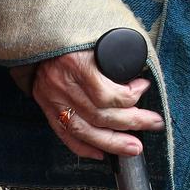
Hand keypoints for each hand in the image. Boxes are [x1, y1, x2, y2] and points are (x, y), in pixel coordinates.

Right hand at [29, 48, 164, 159]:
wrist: (36, 38)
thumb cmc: (73, 35)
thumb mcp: (96, 36)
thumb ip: (115, 52)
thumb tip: (141, 70)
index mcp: (75, 63)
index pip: (105, 93)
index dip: (130, 96)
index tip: (144, 86)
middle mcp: (62, 85)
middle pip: (99, 115)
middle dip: (131, 122)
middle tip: (153, 123)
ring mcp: (52, 100)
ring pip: (84, 130)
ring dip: (112, 142)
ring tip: (134, 148)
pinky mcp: (47, 109)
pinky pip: (65, 135)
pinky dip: (84, 147)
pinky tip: (103, 153)